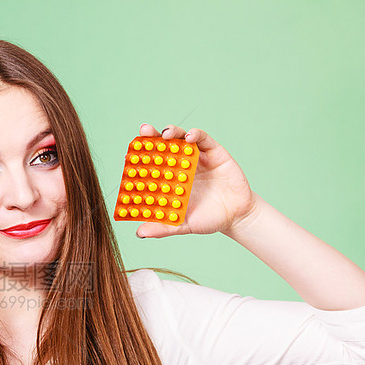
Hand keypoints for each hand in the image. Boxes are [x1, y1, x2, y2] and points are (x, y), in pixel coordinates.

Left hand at [134, 124, 257, 238]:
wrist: (236, 217)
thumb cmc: (207, 220)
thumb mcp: (183, 225)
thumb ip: (163, 227)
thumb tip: (140, 233)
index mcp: (169, 180)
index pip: (151, 165)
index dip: (140, 158)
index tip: (128, 155)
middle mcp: (180, 165)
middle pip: (162, 146)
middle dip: (152, 137)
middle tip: (144, 131)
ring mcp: (196, 157)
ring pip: (181, 138)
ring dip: (172, 132)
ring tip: (166, 134)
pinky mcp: (214, 152)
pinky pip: (203, 139)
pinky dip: (196, 134)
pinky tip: (189, 137)